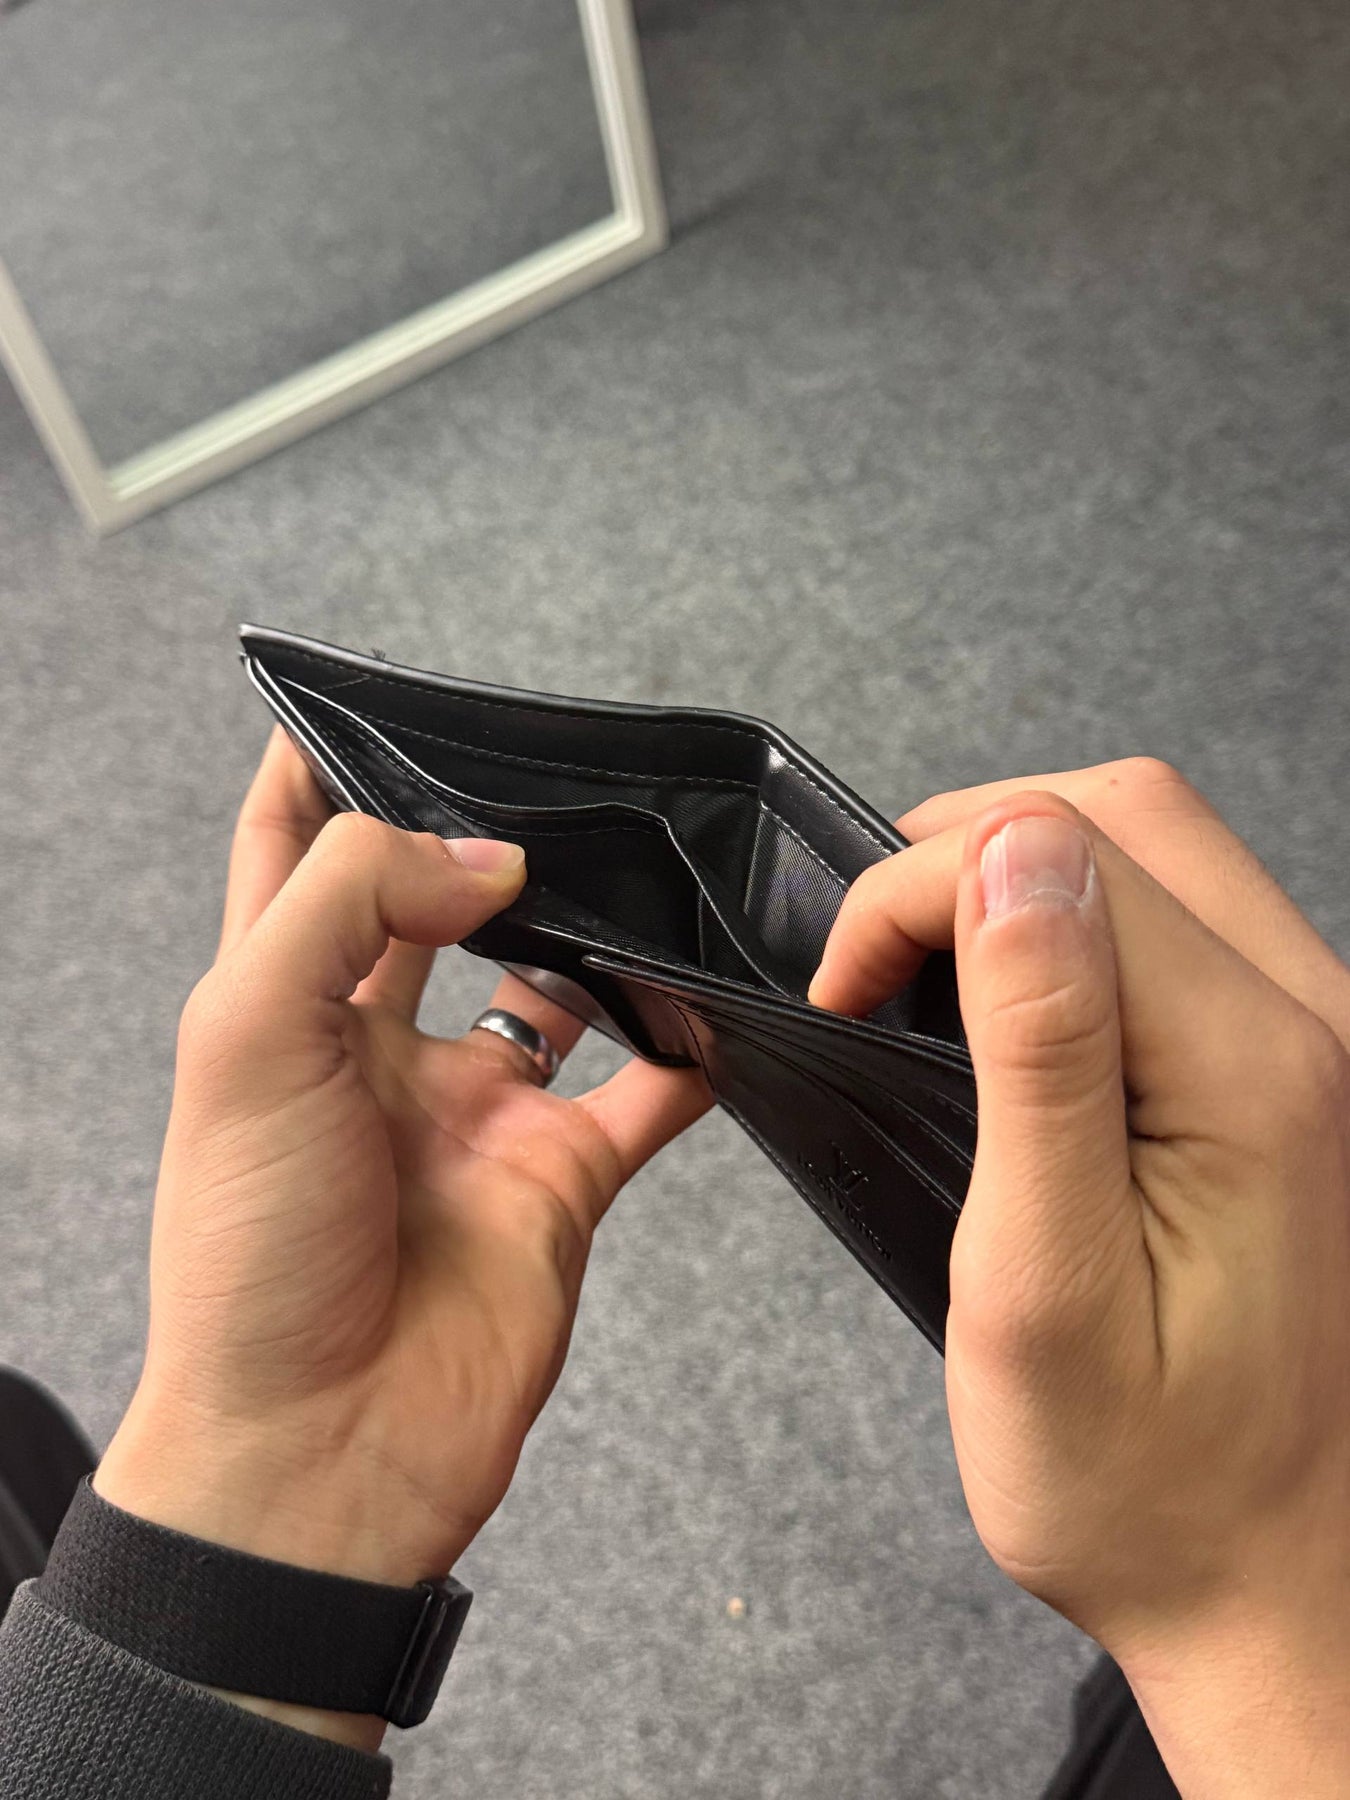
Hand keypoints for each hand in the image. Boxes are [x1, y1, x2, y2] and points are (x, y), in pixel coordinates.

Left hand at [96, 730, 711, 1748]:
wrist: (323, 1451)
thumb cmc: (251, 1256)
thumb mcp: (248, 1040)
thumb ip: (355, 906)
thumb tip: (485, 856)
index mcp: (285, 1006)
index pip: (292, 855)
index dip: (317, 770)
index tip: (353, 696)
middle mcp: (383, 1048)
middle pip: (436, 905)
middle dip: (481, 838)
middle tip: (547, 775)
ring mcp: (478, 1112)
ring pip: (558, 983)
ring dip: (598, 931)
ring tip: (640, 868)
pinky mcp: (561, 1179)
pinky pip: (649, 1092)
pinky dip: (691, 1047)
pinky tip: (719, 1005)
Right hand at [809, 759, 1349, 1798]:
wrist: (1271, 1583)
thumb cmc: (1141, 1478)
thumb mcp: (1044, 1281)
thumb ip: (1038, 1049)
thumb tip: (1005, 852)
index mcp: (1260, 1070)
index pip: (1063, 852)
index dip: (914, 891)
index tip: (841, 992)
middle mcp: (1321, 1022)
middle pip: (1129, 812)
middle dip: (967, 849)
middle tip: (874, 967)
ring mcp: (1324, 1035)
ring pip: (1161, 848)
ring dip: (1021, 875)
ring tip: (927, 979)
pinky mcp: (1301, 1063)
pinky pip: (1185, 917)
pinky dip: (1076, 922)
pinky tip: (1016, 1008)